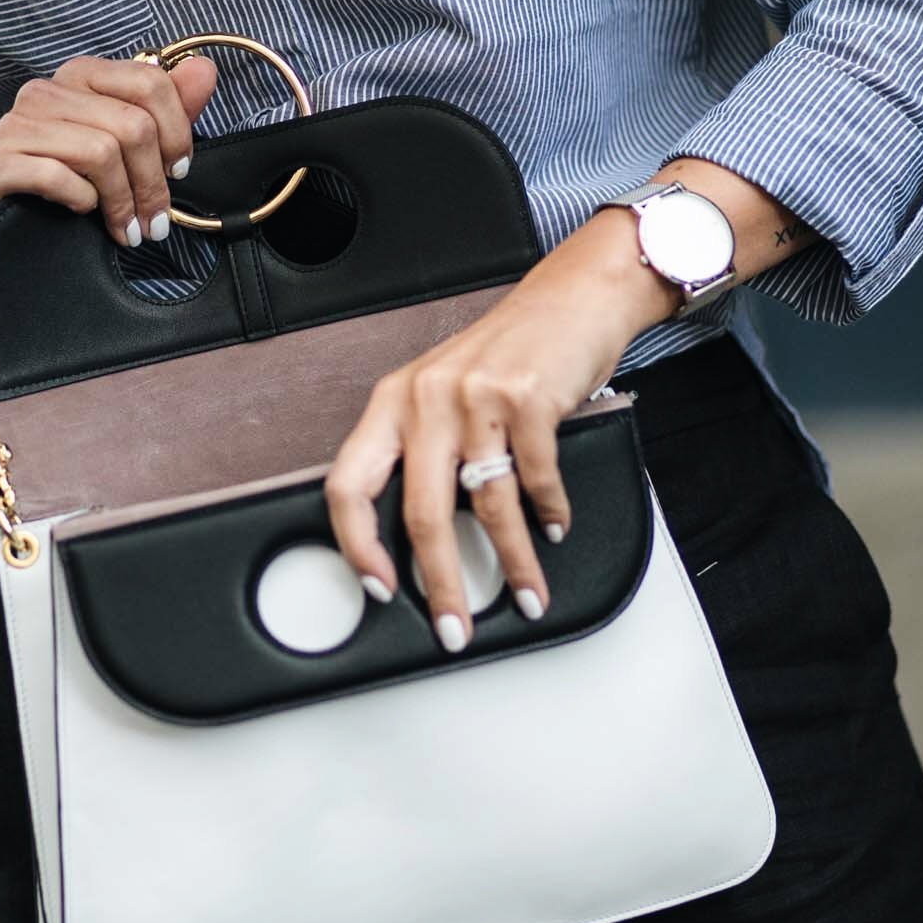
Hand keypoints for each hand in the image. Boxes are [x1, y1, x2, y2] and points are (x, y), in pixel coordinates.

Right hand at [0, 54, 218, 243]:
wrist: (7, 221)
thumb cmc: (74, 180)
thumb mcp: (128, 144)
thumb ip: (168, 108)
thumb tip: (204, 70)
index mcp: (82, 75)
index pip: (150, 83)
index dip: (177, 133)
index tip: (178, 171)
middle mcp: (46, 91)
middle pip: (132, 126)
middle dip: (153, 183)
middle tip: (155, 221)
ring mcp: (16, 124)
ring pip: (100, 152)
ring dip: (122, 201)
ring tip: (127, 230)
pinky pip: (58, 176)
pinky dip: (81, 201)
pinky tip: (81, 212)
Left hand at [324, 208, 681, 652]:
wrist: (573, 297)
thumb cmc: (509, 352)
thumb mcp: (446, 392)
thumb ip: (425, 450)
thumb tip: (421, 538)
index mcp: (393, 401)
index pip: (349, 484)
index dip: (357, 545)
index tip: (378, 587)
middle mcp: (426, 397)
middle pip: (420, 512)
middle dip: (441, 582)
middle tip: (455, 625)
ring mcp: (478, 396)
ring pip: (486, 505)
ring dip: (513, 562)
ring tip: (527, 593)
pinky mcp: (528, 397)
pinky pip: (536, 478)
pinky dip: (550, 513)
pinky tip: (555, 527)